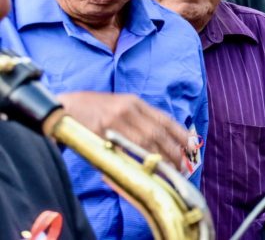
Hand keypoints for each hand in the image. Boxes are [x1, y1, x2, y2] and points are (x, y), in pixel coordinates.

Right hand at [60, 91, 189, 165]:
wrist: (62, 107)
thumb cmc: (93, 110)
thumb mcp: (119, 107)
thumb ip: (137, 120)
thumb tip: (159, 141)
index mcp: (134, 102)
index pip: (164, 119)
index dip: (180, 133)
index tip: (192, 146)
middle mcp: (127, 109)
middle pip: (157, 132)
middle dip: (172, 150)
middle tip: (181, 165)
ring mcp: (113, 121)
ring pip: (143, 142)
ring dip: (158, 157)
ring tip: (168, 170)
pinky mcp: (99, 133)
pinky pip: (121, 149)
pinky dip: (134, 159)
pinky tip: (144, 168)